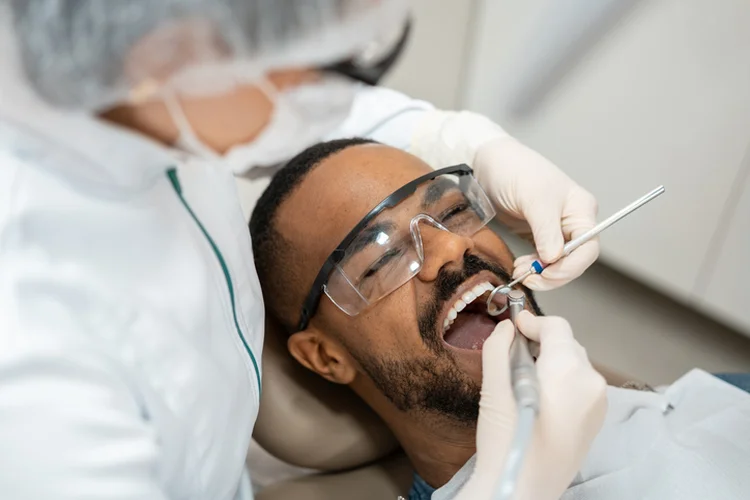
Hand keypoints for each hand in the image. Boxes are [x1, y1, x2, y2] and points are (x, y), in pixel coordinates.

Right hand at [455, 313, 607, 499]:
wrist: (521, 491)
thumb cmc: (507, 443)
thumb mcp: (494, 391)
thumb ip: (498, 351)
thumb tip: (505, 329)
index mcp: (569, 370)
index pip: (557, 327)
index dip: (532, 321)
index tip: (514, 325)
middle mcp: (591, 384)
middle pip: (568, 345)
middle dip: (542, 342)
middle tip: (513, 351)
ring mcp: (598, 405)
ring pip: (575, 366)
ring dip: (552, 362)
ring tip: (524, 377)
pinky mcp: (595, 423)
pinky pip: (580, 388)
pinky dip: (562, 382)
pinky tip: (539, 398)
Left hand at [474, 136, 598, 290]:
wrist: (490, 163)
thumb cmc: (516, 170)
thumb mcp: (534, 199)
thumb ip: (546, 231)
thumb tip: (554, 258)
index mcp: (581, 210)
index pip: (588, 248)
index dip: (571, 266)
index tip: (547, 274)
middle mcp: (572, 221)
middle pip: (574, 260)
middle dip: (553, 273)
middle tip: (530, 279)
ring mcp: (554, 229)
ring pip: (557, 263)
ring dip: (541, 273)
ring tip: (521, 272)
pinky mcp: (537, 235)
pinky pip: (542, 259)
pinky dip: (533, 267)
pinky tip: (521, 266)